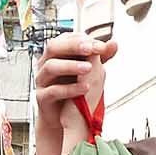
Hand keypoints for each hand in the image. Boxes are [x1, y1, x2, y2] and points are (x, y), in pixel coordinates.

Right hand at [30, 30, 106, 154]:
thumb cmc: (73, 87)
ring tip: (89, 68)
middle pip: (53, 47)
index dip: (83, 39)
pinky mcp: (42, 97)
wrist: (62, 116)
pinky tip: (85, 88)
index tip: (101, 46)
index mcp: (58, 52)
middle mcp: (46, 62)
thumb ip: (100, 57)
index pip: (67, 38)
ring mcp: (42, 79)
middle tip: (91, 49)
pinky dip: (70, 89)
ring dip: (70, 66)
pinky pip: (53, 90)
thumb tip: (114, 44)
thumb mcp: (90, 70)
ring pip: (51, 67)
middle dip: (73, 46)